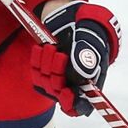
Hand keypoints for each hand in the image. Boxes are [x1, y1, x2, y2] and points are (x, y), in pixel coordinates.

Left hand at [31, 1, 121, 116]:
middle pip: (60, 92)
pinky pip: (36, 73)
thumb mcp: (92, 42)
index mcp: (90, 83)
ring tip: (52, 47)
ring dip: (47, 64)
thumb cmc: (88, 33)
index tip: (66, 92)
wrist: (73, 22)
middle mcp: (73, 85)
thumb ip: (87, 58)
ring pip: (46, 83)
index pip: (80, 105)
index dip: (72, 103)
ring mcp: (57, 79)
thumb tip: (81, 76)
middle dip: (57, 73)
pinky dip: (37, 61)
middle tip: (60, 54)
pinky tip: (41, 48)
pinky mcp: (44, 72)